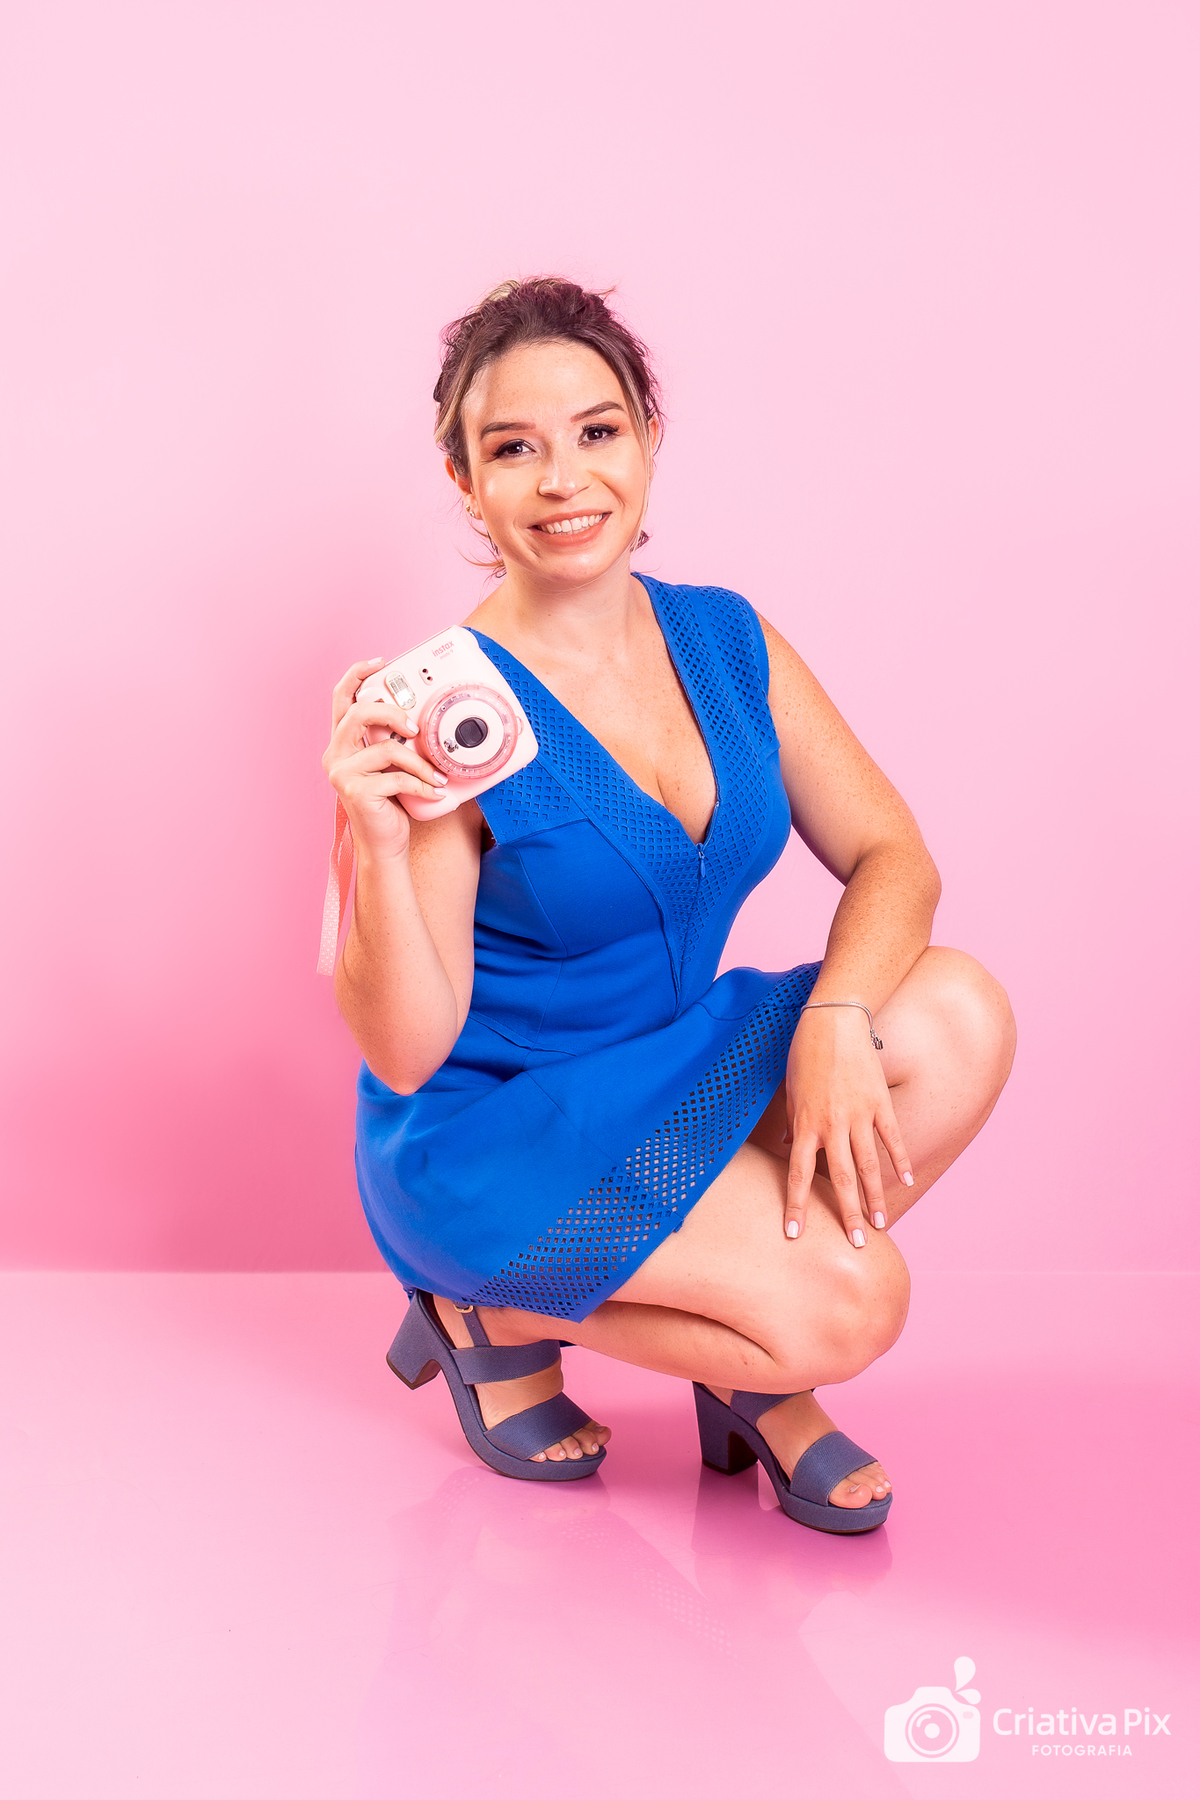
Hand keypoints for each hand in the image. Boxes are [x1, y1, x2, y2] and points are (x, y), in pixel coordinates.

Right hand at [322, 658, 447, 860]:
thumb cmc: (390, 804)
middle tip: (415, 729)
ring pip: (386, 749)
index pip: (341, 698)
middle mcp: (335, 755)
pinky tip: (433, 791)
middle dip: (393, 714)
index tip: (381, 662)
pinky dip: (421, 784)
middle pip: (360, 713)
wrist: (384, 845)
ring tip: (436, 774)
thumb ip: (391, 741)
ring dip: (419, 762)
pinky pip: (397, 777)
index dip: (357, 674)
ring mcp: (342, 774)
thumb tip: (416, 718)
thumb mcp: (390, 766)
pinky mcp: (355, 792)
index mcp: (341, 743)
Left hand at [782, 1005, 912, 1245]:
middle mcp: (832, 1124)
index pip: (796, 1173)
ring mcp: (858, 1115)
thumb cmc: (805, 1051)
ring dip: (875, 1197)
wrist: (833, 1020)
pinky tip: (906, 1182)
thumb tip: (788, 1147)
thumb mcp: (790, 1089)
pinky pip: (891, 1138)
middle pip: (839, 1178)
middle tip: (855, 1243)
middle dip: (846, 1213)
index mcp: (805, 1123)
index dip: (796, 1205)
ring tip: (881, 1224)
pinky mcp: (880, 1102)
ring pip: (867, 1165)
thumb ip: (793, 1122)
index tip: (794, 1233)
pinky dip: (900, 1161)